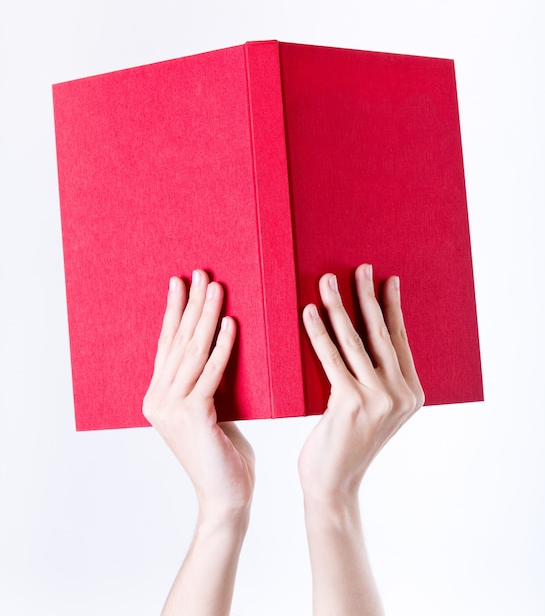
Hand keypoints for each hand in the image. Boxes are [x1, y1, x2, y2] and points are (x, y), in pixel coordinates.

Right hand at [142, 270, 254, 518]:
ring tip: (216, 288)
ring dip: (206, 316)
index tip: (180, 283)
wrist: (227, 496)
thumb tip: (217, 345)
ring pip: (192, 352)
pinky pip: (211, 372)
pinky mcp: (192, 416)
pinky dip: (222, 346)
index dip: (174, 312)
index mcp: (158, 397)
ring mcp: (170, 408)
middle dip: (191, 304)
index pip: (168, 345)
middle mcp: (158, 400)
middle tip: (201, 273)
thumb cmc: (223, 453)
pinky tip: (231, 323)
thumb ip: (205, 383)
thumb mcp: (210, 410)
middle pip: (178, 342)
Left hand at [299, 264, 423, 505]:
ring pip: (355, 341)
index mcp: (411, 393)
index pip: (400, 340)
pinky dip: (318, 332)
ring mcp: (378, 400)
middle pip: (381, 334)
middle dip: (367, 297)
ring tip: (326, 281)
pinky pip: (331, 358)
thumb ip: (375, 377)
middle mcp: (400, 394)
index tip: (385, 280)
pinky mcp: (349, 404)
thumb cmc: (346, 442)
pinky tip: (308, 312)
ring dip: (338, 307)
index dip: (392, 307)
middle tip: (359, 267)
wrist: (333, 484)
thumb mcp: (372, 409)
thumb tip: (361, 335)